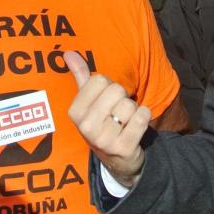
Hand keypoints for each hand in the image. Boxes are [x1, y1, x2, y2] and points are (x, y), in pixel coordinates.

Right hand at [65, 51, 149, 187]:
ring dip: (133, 110)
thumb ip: (80, 76)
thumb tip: (68, 52)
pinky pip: (142, 117)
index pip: (99, 80)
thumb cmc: (101, 124)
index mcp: (75, 112)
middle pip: (116, 90)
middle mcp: (87, 127)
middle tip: (116, 112)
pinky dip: (144, 116)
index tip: (105, 100)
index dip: (107, 87)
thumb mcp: (87, 103)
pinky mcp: (124, 148)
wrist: (117, 160)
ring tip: (125, 122)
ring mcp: (105, 139)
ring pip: (130, 105)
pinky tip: (136, 126)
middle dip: (122, 98)